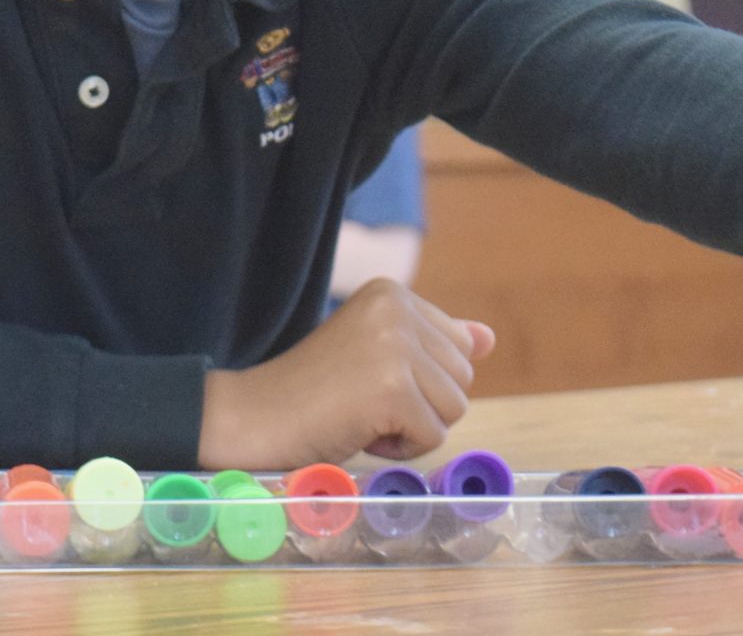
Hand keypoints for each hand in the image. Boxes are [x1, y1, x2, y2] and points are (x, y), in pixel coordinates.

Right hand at [197, 279, 494, 470]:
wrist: (254, 416)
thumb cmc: (312, 390)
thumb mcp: (377, 354)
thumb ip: (431, 342)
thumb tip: (487, 337)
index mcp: (392, 292)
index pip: (458, 348)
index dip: (419, 380)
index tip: (367, 379)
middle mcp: (396, 308)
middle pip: (462, 378)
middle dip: (420, 404)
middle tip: (361, 400)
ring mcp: (395, 347)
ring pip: (454, 408)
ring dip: (412, 428)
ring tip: (360, 413)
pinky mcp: (393, 389)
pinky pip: (433, 436)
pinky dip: (400, 449)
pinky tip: (358, 430)